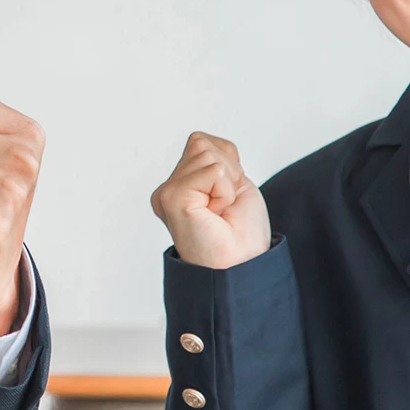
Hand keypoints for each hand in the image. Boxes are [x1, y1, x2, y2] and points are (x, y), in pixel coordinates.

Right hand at [150, 132, 271, 269]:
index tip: (227, 201)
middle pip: (203, 144)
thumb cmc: (241, 237)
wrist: (242, 268)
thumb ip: (214, 160)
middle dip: (228, 172)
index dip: (228, 166)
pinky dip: (225, 191)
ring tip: (220, 212)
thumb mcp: (233, 185)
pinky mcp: (173, 197)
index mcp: (179, 188)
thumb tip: (199, 141)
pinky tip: (217, 214)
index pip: (203, 143)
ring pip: (207, 153)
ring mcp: (167, 193)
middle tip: (225, 208)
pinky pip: (213, 170)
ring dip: (227, 183)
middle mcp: (167, 190)